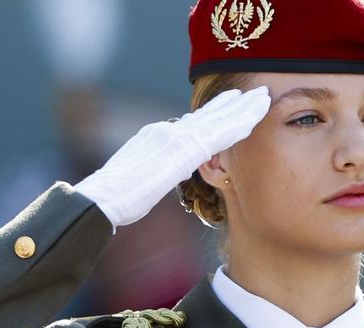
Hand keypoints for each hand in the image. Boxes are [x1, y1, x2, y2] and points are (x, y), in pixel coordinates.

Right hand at [74, 86, 270, 227]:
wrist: (102, 198)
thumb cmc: (115, 197)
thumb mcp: (139, 175)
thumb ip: (156, 167)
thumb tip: (165, 169)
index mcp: (156, 136)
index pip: (193, 121)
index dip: (215, 111)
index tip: (232, 102)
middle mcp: (167, 131)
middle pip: (207, 114)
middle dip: (233, 103)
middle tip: (254, 93)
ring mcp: (174, 138)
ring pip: (217, 120)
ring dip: (242, 109)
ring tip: (261, 98)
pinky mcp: (181, 151)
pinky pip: (216, 136)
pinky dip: (236, 126)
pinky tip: (253, 120)